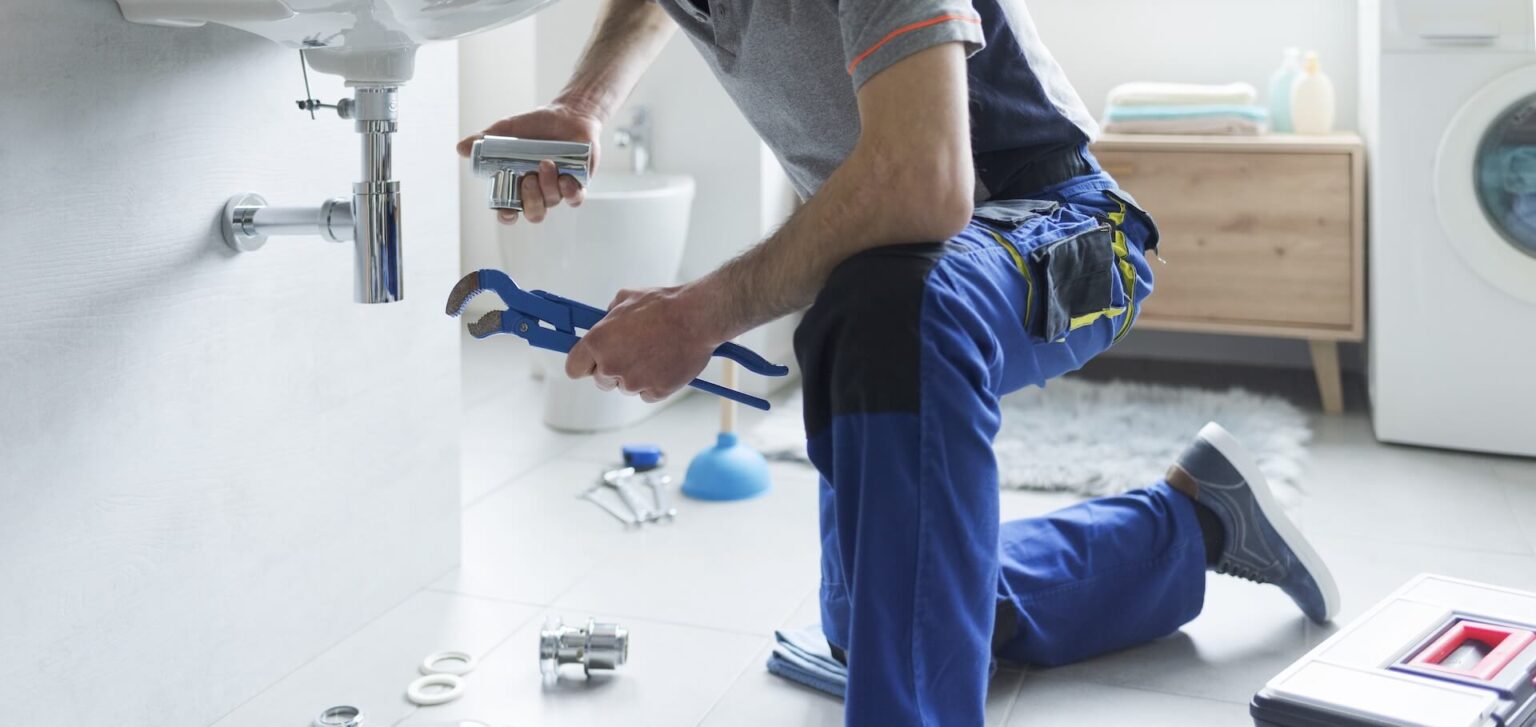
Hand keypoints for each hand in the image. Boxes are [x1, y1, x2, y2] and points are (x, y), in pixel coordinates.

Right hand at [457, 104, 601, 224]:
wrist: (566, 114)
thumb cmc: (534, 126)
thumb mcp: (507, 131)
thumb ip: (485, 141)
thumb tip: (461, 148)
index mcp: (517, 184)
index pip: (510, 210)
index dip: (507, 216)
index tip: (507, 211)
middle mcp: (538, 192)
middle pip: (534, 213)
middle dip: (530, 200)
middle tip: (528, 178)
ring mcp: (558, 189)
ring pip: (552, 202)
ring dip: (548, 186)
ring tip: (547, 162)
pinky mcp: (577, 184)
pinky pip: (574, 198)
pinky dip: (570, 192)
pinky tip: (565, 177)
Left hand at [565, 286, 721, 402]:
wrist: (697, 317)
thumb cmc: (663, 304)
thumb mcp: (625, 299)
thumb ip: (608, 318)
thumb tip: (604, 326)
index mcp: (598, 342)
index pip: (574, 368)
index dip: (583, 365)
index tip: (591, 363)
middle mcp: (611, 366)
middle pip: (601, 382)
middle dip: (614, 371)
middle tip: (633, 353)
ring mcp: (634, 382)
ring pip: (626, 388)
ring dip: (636, 377)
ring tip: (655, 353)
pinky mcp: (656, 392)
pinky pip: (647, 394)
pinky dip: (655, 383)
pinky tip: (666, 363)